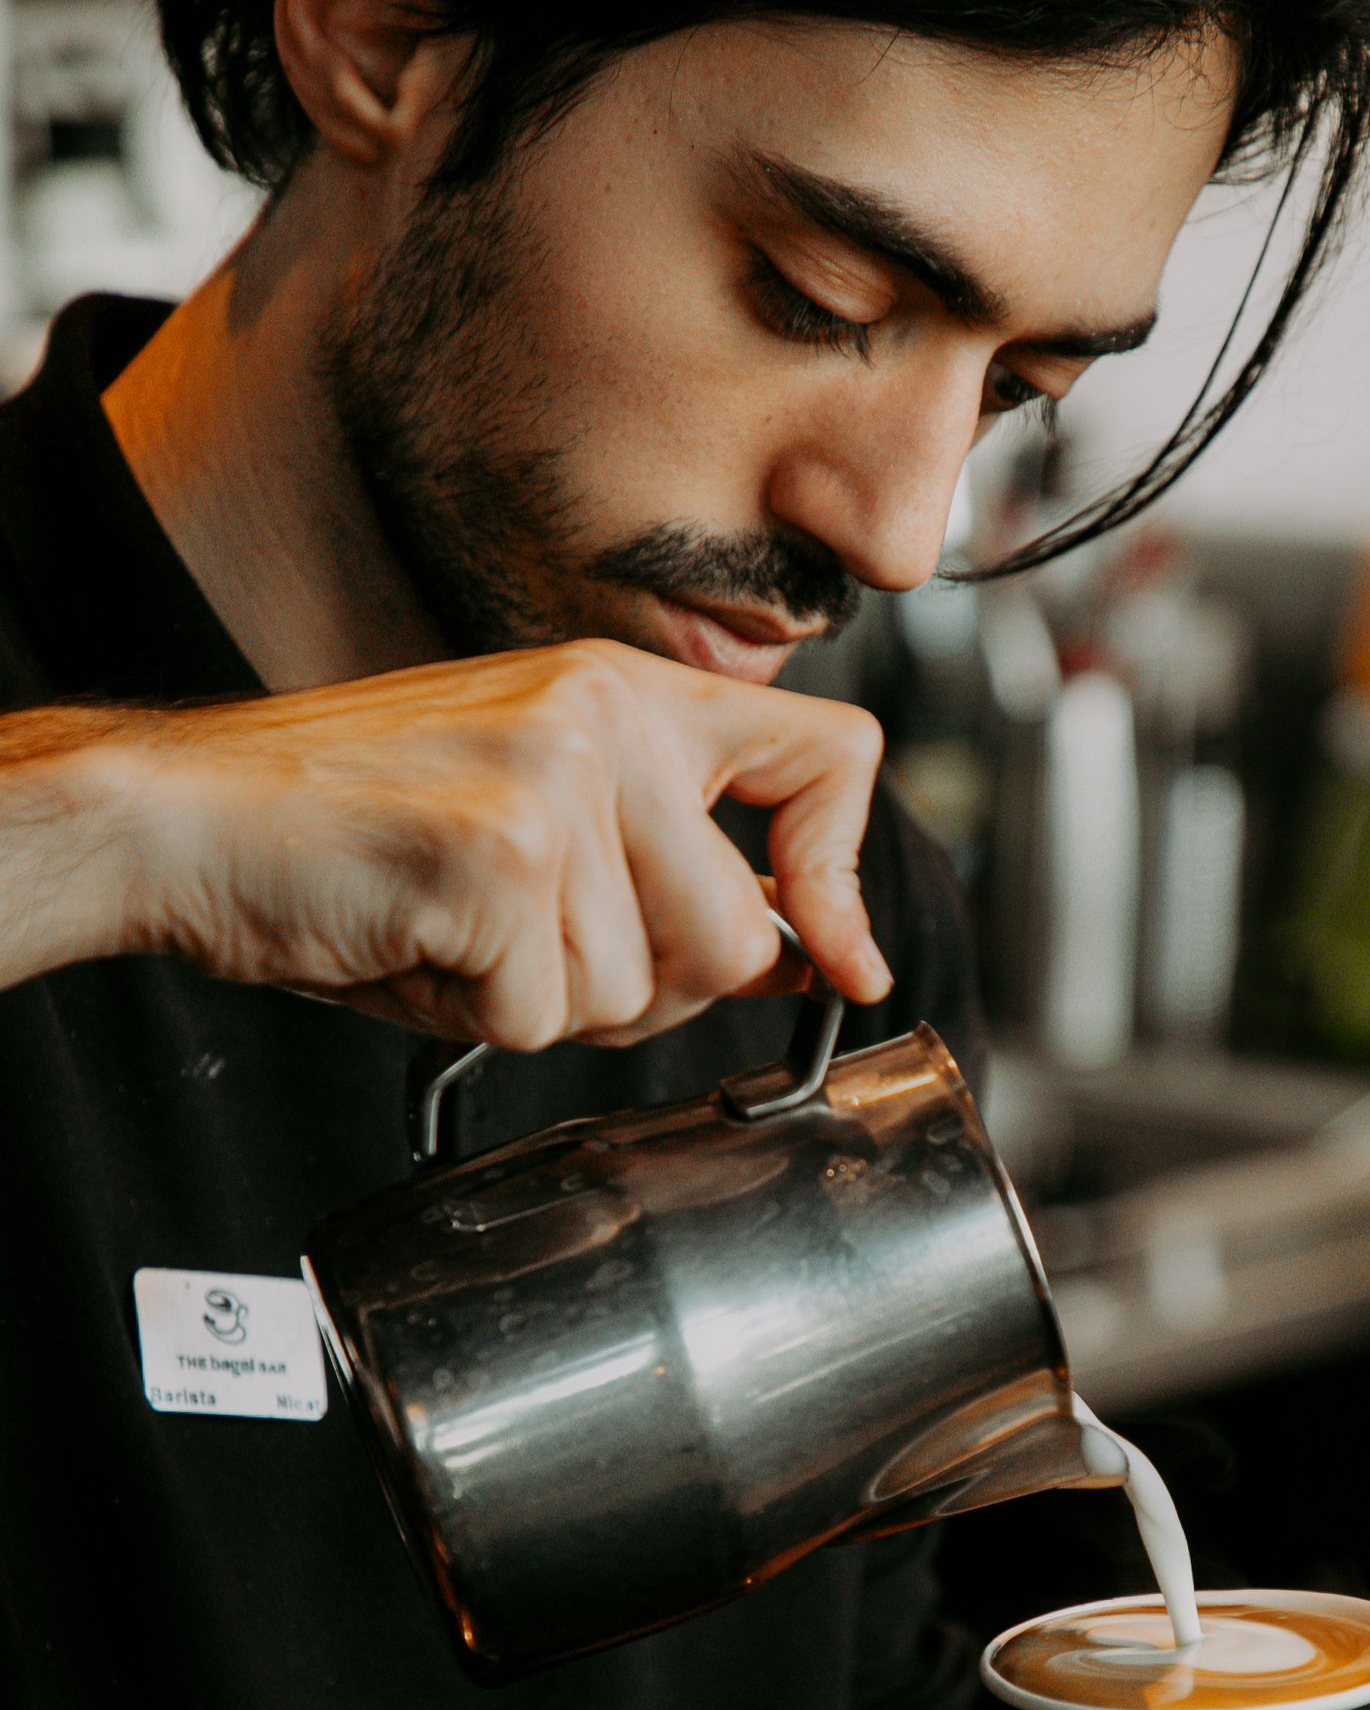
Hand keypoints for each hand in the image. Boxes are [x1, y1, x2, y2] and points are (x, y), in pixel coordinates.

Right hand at [92, 638, 889, 1044]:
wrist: (183, 819)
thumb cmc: (350, 831)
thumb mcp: (546, 827)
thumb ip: (674, 874)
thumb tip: (806, 953)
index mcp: (630, 694)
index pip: (831, 756)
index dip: (845, 881)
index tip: (840, 959)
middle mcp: (609, 714)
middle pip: (736, 940)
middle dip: (640, 989)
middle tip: (532, 950)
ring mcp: (557, 779)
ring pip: (635, 992)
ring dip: (540, 1003)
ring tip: (452, 931)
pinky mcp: (500, 854)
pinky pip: (541, 1014)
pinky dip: (470, 1016)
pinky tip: (413, 946)